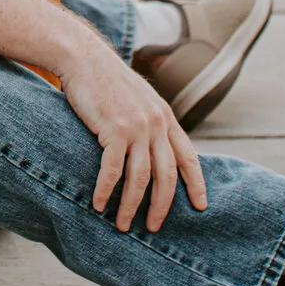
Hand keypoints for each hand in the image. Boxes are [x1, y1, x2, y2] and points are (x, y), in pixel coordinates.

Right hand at [46, 38, 206, 233]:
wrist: (84, 58)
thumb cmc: (106, 80)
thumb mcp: (138, 98)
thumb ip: (149, 121)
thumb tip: (152, 147)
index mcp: (165, 117)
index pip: (188, 157)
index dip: (196, 183)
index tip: (200, 206)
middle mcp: (156, 124)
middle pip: (166, 176)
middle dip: (161, 206)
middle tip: (152, 227)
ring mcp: (137, 127)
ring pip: (140, 178)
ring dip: (131, 206)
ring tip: (123, 224)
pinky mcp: (114, 129)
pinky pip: (113, 170)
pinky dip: (106, 191)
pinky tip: (98, 204)